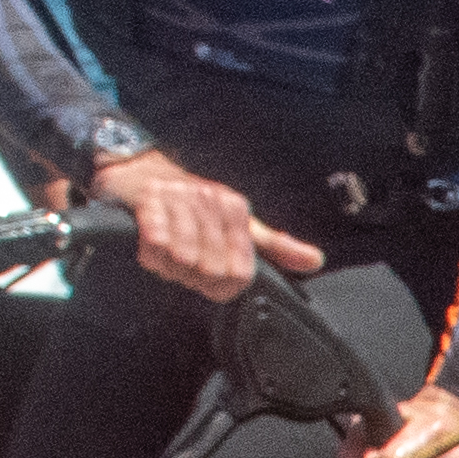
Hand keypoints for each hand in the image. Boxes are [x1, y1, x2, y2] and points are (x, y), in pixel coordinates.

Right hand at [108, 152, 313, 304]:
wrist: (142, 171)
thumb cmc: (194, 205)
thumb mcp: (239, 223)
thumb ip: (276, 246)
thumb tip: (315, 261)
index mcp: (237, 209)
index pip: (239, 272)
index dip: (221, 286)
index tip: (209, 278)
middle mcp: (212, 200)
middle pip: (209, 270)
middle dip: (192, 277)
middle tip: (183, 264)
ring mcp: (180, 197)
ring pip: (181, 259)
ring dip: (169, 266)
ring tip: (167, 253)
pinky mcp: (149, 199)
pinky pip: (154, 244)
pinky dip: (150, 254)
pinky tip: (151, 244)